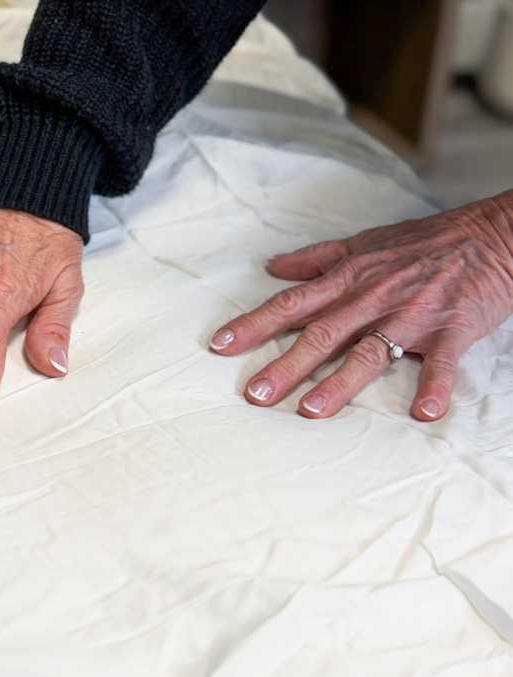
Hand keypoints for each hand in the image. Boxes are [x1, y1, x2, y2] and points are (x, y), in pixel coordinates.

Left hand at [208, 192, 512, 420]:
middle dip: (284, 366)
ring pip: (369, 352)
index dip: (254, 324)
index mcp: (349, 278)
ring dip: (339, 384)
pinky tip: (423, 413)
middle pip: (320, 335)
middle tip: (254, 395)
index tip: (220, 346)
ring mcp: (411, 315)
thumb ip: (316, 258)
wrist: (494, 234)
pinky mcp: (451, 329)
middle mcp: (372, 298)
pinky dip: (433, 386)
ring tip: (310, 412)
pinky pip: (441, 362)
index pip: (291, 304)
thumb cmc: (425, 241)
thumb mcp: (364, 242)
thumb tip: (272, 266)